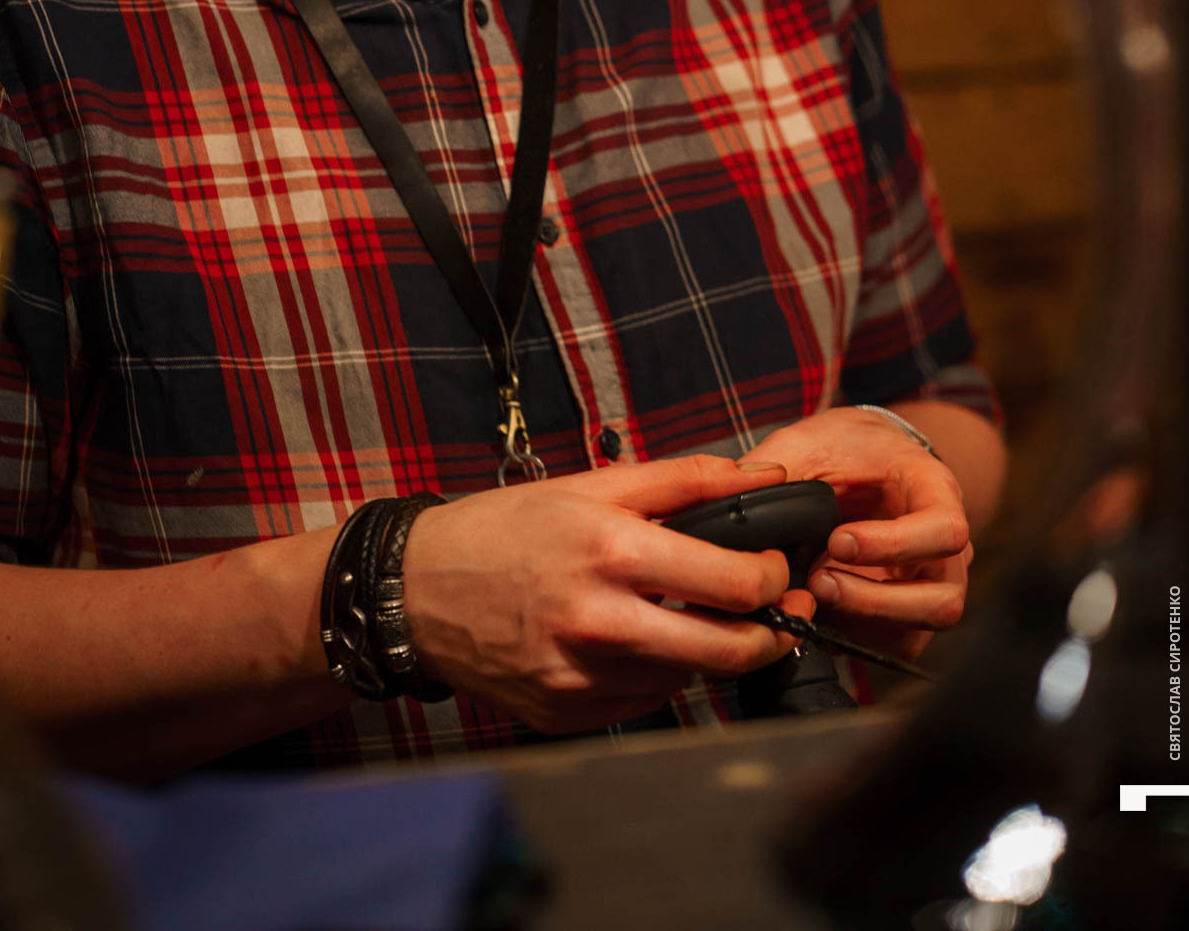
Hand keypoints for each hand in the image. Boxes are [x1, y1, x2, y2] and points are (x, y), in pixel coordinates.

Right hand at [401, 455, 815, 731]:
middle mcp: (600, 622)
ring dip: (704, 649)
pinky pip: (642, 700)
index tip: (773, 566)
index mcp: (612, 553)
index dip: (773, 577)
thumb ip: (686, 481)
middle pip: (728, 650)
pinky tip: (631, 638)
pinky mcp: (567, 714)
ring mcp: (582, 677)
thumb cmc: (504, 528)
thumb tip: (765, 475)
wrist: (415, 590)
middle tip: (773, 612)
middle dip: (768, 632)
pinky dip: (653, 670)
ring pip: (687, 677)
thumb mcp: (592, 485)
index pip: (735, 583)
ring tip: (684, 613)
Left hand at [738, 411, 972, 661]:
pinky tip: (818, 609)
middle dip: (875, 600)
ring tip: (813, 594)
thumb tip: (733, 510)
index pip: (945, 531)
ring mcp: (929, 586)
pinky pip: (892, 646)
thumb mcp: (811, 441)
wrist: (866, 456)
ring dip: (862, 623)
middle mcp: (945, 549)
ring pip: (919, 632)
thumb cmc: (845, 447)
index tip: (838, 540)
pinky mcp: (906, 615)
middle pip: (942, 600)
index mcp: (934, 492)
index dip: (894, 545)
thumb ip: (778, 470)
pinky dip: (853, 636)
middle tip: (817, 580)